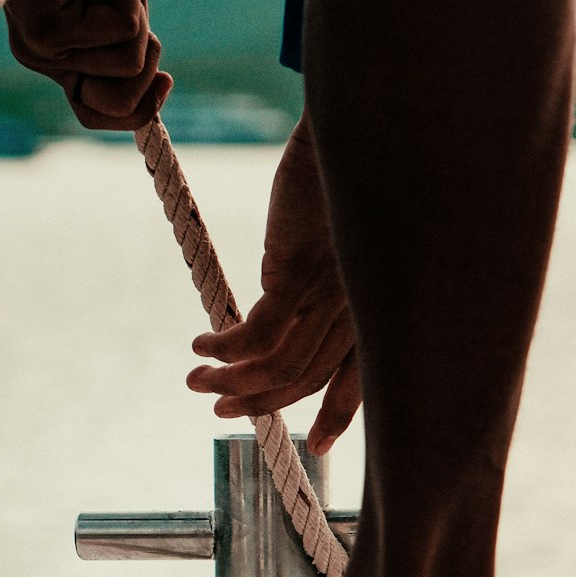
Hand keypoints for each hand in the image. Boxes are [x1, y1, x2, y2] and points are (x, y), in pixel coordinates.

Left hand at [0, 0, 170, 129]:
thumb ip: (134, 36)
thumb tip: (158, 84)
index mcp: (65, 56)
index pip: (100, 115)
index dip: (141, 109)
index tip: (165, 78)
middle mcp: (49, 60)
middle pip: (118, 107)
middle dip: (149, 65)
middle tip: (132, 13)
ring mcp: (44, 51)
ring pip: (126, 68)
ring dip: (137, 20)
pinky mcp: (47, 33)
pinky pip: (119, 35)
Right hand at [186, 114, 360, 453]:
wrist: (356, 128)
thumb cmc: (350, 181)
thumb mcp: (341, 240)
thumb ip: (317, 279)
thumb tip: (270, 296)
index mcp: (379, 309)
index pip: (363, 383)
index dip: (337, 418)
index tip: (318, 448)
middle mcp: (363, 311)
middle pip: (306, 380)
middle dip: (259, 404)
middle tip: (222, 413)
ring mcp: (332, 295)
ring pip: (278, 365)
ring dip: (231, 381)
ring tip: (197, 381)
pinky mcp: (300, 273)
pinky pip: (256, 332)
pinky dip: (225, 347)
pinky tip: (203, 344)